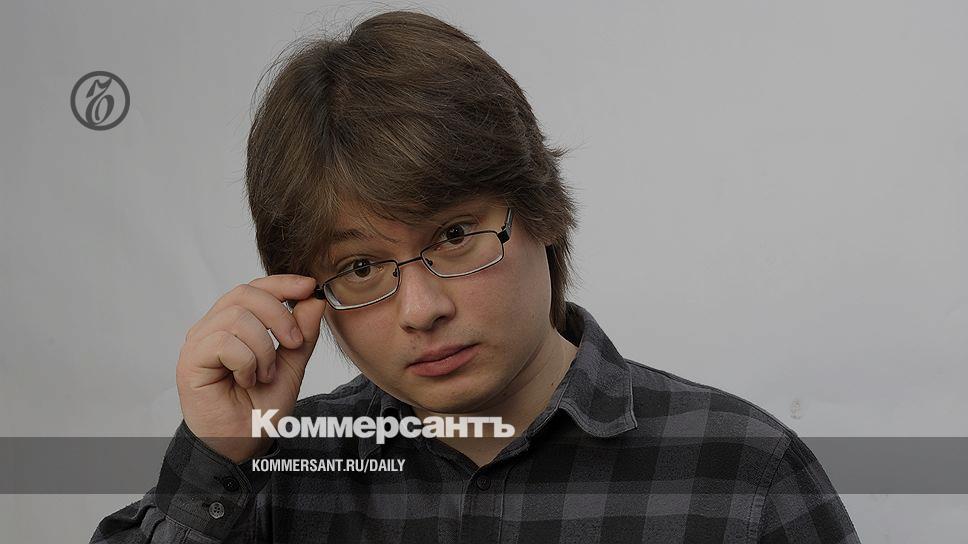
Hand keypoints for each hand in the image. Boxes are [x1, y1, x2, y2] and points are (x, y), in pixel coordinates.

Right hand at [175, 274, 325, 462]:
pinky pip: (224, 342)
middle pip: (245, 294)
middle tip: (294, 343)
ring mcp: (199, 342)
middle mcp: (212, 328)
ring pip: (237, 317)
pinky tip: (246, 380)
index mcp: (233, 324)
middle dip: (279, 315)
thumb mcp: (292, 365)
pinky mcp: (191, 360)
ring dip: (263, 347)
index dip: (282, 283)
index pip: (255, 288)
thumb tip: (314, 299)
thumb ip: (302, 334)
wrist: (243, 443)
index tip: (310, 287)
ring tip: (265, 374)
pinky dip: (246, 362)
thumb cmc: (260, 408)